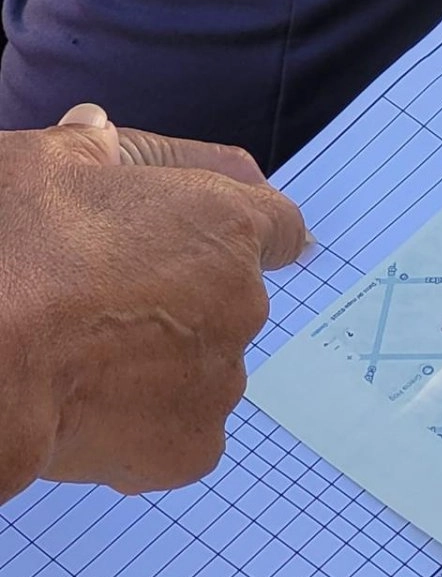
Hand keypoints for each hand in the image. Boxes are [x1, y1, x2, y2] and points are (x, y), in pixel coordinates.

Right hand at [0, 103, 307, 501]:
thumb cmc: (11, 247)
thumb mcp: (42, 165)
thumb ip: (91, 149)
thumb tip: (100, 129)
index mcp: (226, 224)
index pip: (280, 227)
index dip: (247, 234)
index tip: (213, 247)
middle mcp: (244, 302)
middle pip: (231, 303)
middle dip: (185, 303)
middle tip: (106, 306)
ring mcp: (223, 379)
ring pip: (203, 370)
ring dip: (163, 365)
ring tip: (82, 360)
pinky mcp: (194, 446)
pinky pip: (180, 432)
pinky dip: (146, 426)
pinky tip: (86, 409)